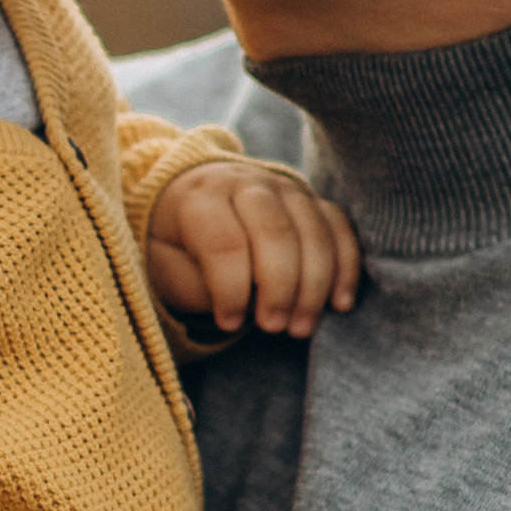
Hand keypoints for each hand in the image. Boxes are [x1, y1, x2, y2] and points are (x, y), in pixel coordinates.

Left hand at [145, 162, 360, 338]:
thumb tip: (248, 301)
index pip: (224, 242)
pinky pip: (339, 227)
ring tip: (300, 328)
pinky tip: (339, 304)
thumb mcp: (165, 267)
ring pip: (313, 229)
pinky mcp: (312, 200)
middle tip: (273, 327)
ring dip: (314, 285)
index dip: (230, 289)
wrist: (195, 203)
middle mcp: (246, 183)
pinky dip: (345, 266)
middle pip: (275, 231)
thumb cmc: (176, 246)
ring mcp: (284, 187)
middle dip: (279, 287)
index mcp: (199, 196)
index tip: (228, 324)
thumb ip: (198, 284)